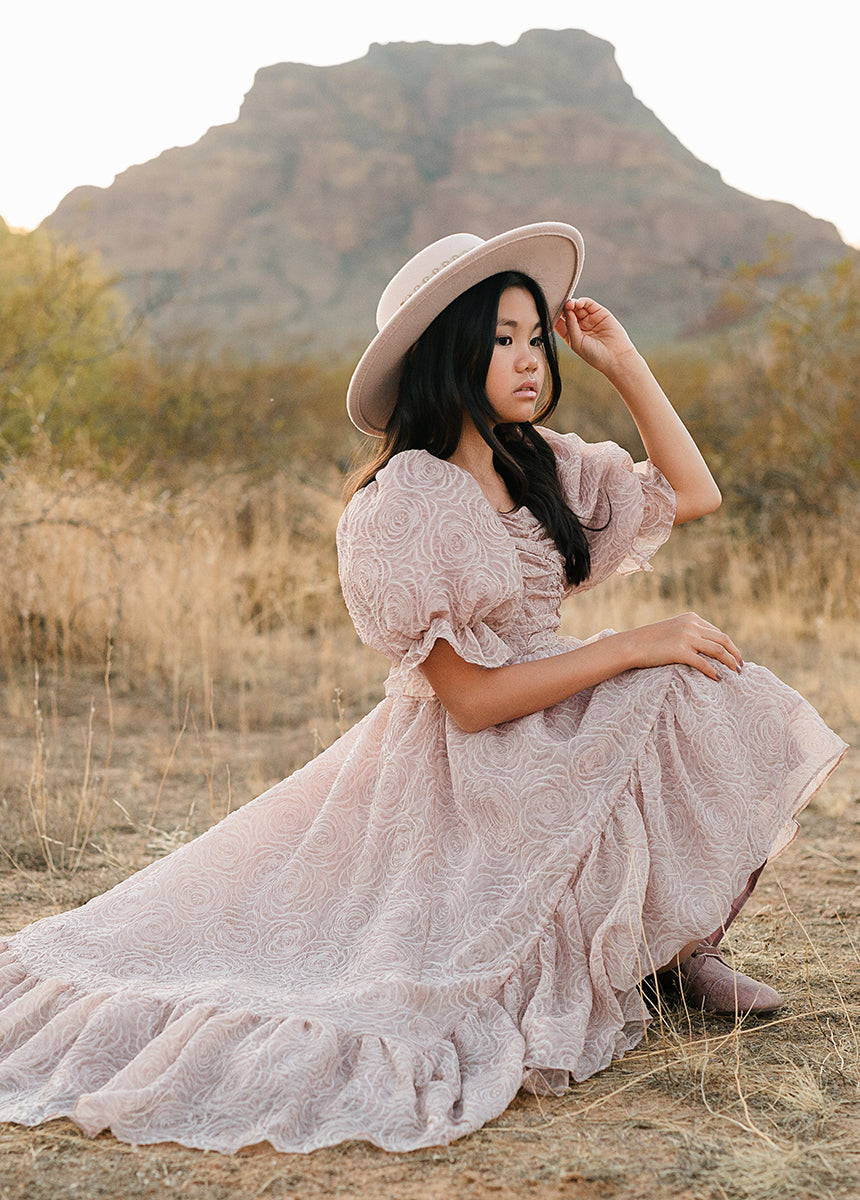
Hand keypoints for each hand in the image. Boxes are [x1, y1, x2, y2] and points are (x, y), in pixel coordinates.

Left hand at [554, 297, 637, 374]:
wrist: (615, 356)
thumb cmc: (594, 354)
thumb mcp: (576, 342)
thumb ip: (570, 326)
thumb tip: (567, 309)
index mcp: (571, 335)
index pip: (559, 322)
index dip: (554, 316)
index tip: (548, 312)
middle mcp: (580, 326)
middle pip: (567, 312)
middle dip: (563, 308)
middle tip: (562, 306)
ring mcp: (589, 318)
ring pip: (577, 306)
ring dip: (572, 303)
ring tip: (570, 305)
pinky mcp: (599, 312)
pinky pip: (588, 303)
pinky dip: (582, 301)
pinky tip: (578, 304)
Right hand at [625, 612, 742, 681]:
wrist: (632, 644)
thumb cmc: (650, 640)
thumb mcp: (672, 630)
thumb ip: (688, 633)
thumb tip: (704, 646)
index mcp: (691, 618)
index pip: (717, 632)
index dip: (729, 645)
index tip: (734, 656)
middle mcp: (692, 625)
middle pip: (723, 640)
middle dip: (735, 654)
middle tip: (741, 667)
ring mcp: (686, 638)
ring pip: (718, 650)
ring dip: (730, 662)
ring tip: (736, 673)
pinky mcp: (680, 651)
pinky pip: (704, 663)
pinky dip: (714, 671)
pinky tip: (718, 678)